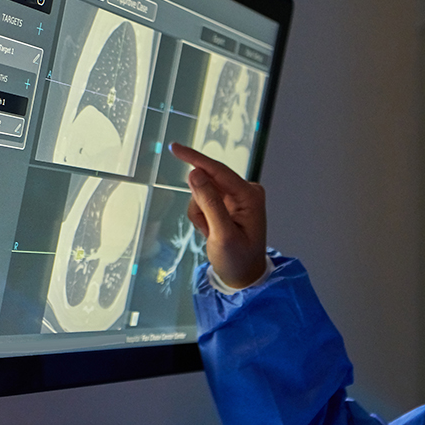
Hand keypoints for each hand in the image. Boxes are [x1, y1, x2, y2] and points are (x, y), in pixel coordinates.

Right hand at [169, 143, 266, 288]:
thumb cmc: (238, 260)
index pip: (218, 170)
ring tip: (210, 233)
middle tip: (207, 229)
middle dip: (200, 206)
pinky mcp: (228, 202)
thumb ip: (209, 203)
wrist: (243, 276)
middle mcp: (245, 191)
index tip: (175, 147)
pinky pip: (203, 200)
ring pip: (201, 192)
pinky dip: (201, 216)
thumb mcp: (222, 234)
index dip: (195, 158)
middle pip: (207, 182)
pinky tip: (210, 231)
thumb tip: (195, 173)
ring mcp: (237, 196)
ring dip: (199, 214)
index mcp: (249, 195)